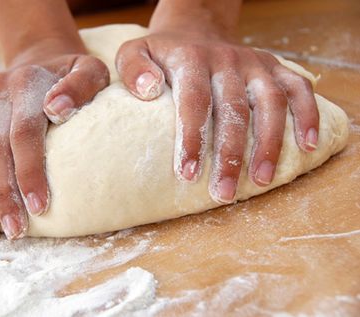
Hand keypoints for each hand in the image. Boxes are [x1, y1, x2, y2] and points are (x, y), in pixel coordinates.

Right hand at [0, 41, 108, 240]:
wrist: (37, 64)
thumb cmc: (69, 80)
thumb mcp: (89, 72)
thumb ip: (82, 86)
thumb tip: (57, 110)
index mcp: (27, 83)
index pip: (25, 133)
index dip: (30, 172)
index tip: (39, 208)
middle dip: (3, 195)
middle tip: (14, 231)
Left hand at [116, 17, 318, 203]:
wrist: (195, 31)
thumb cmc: (162, 54)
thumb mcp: (134, 53)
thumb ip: (133, 69)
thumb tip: (148, 90)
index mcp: (191, 59)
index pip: (194, 101)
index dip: (193, 138)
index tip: (189, 174)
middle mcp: (226, 59)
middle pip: (233, 109)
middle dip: (230, 154)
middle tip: (223, 192)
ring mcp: (254, 63)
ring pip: (269, 102)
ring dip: (269, 143)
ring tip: (262, 180)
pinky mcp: (275, 66)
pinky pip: (299, 87)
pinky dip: (308, 114)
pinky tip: (308, 145)